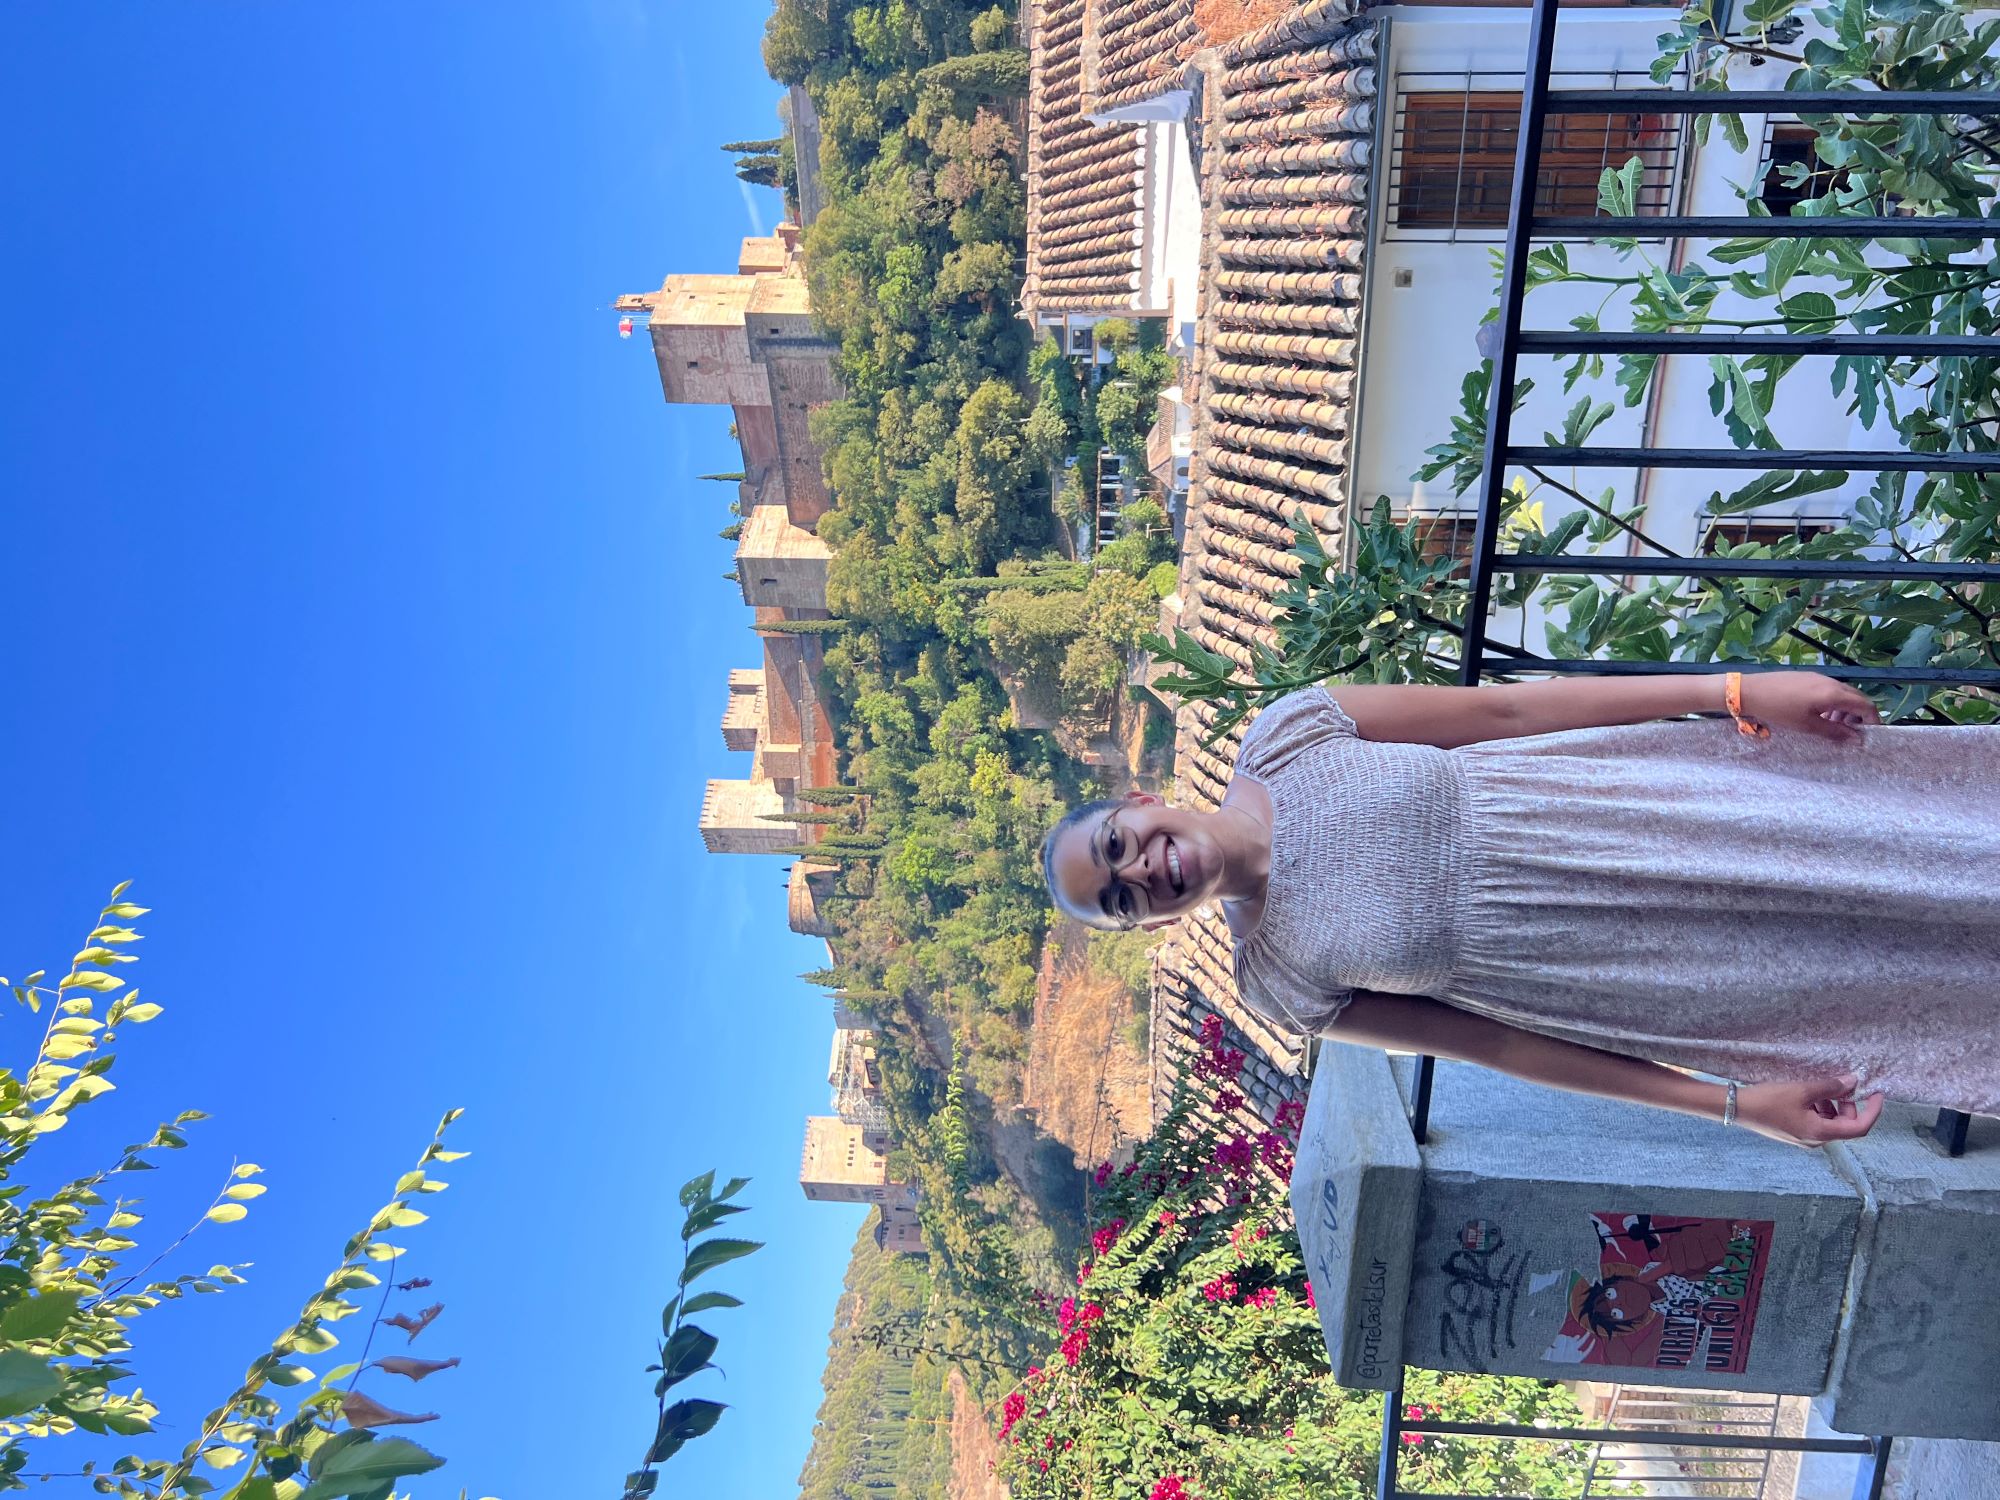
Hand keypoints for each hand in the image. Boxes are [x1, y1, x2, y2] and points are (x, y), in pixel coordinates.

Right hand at [1735, 1074, 1883, 1146]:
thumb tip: (1853, 1082)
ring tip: (1820, 1088)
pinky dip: (1820, 1109)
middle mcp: (1816, 1140)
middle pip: (1846, 1125)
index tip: (1877, 1093)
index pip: (1859, 1127)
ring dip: (1833, 1106)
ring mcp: (1805, 1139)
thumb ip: (1831, 1087)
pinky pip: (1817, 1123)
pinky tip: (1807, 1096)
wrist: (1738, 1109)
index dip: (1873, 1111)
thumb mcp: (1802, 1090)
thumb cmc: (1770, 1100)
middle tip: (1841, 1085)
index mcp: (1821, 1133)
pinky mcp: (1795, 1133)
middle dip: (1849, 1105)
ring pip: (1831, 1124)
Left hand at [1739, 671, 1879, 742]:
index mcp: (1834, 693)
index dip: (1872, 720)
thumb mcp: (1807, 725)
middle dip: (1858, 716)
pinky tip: (1818, 715)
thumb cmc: (1779, 710)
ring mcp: (1819, 677)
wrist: (1750, 690)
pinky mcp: (1807, 676)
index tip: (1869, 735)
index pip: (1866, 704)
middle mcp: (1831, 682)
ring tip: (1831, 726)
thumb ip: (1834, 731)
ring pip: (1842, 693)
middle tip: (1849, 733)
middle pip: (1856, 698)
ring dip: (1844, 710)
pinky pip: (1829, 690)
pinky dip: (1832, 703)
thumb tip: (1856, 739)